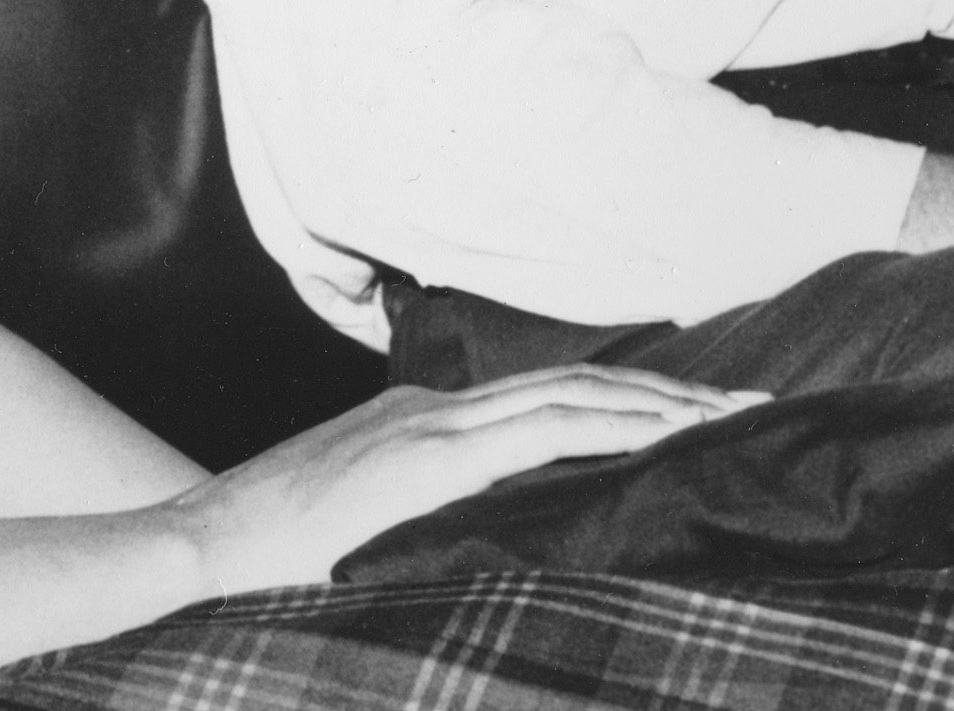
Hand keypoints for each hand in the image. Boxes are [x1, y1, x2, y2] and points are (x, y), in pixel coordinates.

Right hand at [167, 366, 763, 595]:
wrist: (198, 549)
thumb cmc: (271, 563)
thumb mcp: (364, 536)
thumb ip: (425, 530)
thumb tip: (490, 561)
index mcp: (423, 430)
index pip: (549, 404)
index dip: (631, 405)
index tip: (700, 418)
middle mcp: (433, 416)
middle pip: (576, 390)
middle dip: (672, 398)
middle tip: (756, 406)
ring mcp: (428, 433)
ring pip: (568, 400)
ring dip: (656, 407)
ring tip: (731, 417)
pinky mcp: (422, 464)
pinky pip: (531, 435)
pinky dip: (600, 429)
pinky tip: (653, 438)